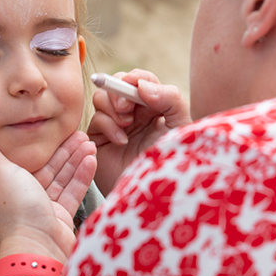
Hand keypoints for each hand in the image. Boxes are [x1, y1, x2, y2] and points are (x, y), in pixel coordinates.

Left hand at [0, 132, 96, 259]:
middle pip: (48, 167)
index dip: (43, 145)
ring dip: (76, 160)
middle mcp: (24, 195)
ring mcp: (43, 207)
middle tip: (80, 135)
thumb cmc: (17, 211)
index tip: (57, 131)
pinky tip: (91, 161)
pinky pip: (72, 192)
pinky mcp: (60, 217)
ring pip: (62, 178)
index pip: (27, 159)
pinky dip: (81, 176)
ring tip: (89, 144)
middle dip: (64, 151)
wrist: (38, 245)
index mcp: (7, 184)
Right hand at [88, 69, 189, 194]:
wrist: (157, 196)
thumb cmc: (173, 162)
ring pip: (101, 98)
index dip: (134, 79)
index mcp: (154, 106)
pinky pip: (95, 120)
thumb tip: (141, 85)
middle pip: (116, 84)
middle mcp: (133, 114)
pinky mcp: (100, 140)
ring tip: (127, 125)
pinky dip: (107, 125)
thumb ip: (170, 98)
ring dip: (112, 107)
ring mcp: (115, 126)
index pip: (140, 80)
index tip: (136, 88)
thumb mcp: (180, 126)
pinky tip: (121, 141)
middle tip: (126, 107)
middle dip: (118, 91)